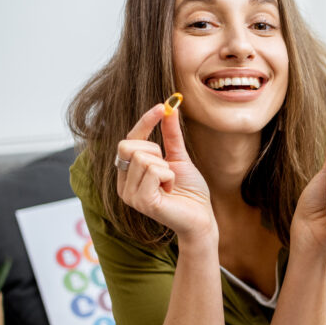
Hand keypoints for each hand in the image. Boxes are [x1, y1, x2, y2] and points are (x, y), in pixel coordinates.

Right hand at [116, 104, 215, 240]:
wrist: (202, 218)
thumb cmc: (190, 192)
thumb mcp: (179, 158)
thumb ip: (171, 135)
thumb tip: (169, 108)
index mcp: (128, 174)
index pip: (128, 140)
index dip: (144, 122)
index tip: (162, 107)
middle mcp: (123, 184)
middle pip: (128, 145)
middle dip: (155, 151)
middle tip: (168, 170)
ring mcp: (129, 195)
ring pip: (143, 158)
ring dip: (166, 168)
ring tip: (170, 184)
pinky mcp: (141, 201)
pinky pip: (153, 171)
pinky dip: (169, 177)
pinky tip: (170, 191)